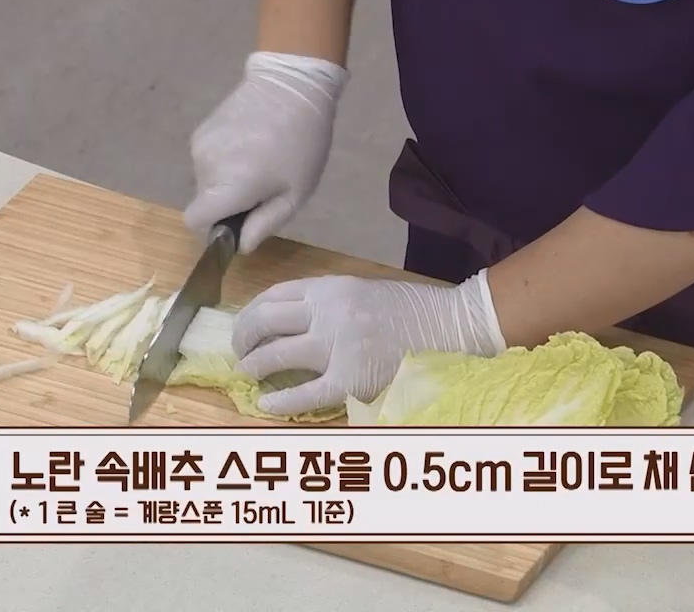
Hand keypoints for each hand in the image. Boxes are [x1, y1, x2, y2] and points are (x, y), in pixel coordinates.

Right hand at [184, 51, 348, 252]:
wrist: (291, 84)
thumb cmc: (302, 144)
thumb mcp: (295, 194)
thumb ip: (264, 225)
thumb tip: (240, 246)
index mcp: (228, 187)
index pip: (195, 222)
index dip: (213, 230)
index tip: (236, 223)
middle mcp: (205, 167)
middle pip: (203, 201)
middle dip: (226, 203)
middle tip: (261, 188)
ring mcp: (200, 146)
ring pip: (205, 180)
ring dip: (225, 181)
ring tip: (257, 162)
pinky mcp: (201, 129)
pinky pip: (207, 159)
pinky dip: (223, 161)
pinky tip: (248, 145)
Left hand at [232, 271, 507, 415]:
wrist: (453, 327)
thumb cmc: (410, 311)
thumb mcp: (362, 292)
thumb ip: (325, 303)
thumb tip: (284, 323)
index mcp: (330, 288)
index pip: (273, 296)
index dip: (250, 313)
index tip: (245, 327)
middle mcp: (327, 312)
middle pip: (264, 320)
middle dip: (243, 338)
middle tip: (240, 353)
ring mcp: (337, 345)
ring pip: (275, 354)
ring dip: (254, 365)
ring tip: (250, 374)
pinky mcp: (351, 379)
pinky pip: (304, 393)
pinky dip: (280, 400)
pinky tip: (266, 405)